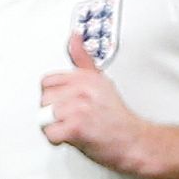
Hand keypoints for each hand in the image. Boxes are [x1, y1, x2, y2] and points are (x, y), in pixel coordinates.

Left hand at [41, 32, 178, 176]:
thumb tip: (74, 37)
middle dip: (53, 114)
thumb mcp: (101, 81)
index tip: (66, 105)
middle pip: (44, 99)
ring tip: (75, 128)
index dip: (54, 97)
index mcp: (85, 76)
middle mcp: (82, 89)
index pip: (48, 82)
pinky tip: (74, 138)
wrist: (135, 142)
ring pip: (45, 117)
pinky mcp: (77, 126)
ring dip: (56, 128)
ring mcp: (80, 107)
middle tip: (73, 119)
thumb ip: (83, 59)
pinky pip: (51, 133)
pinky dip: (58, 140)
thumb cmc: (116, 118)